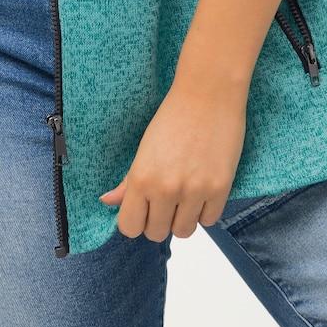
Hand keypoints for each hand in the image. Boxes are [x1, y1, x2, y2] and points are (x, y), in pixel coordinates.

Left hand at [97, 74, 246, 240]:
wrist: (208, 93)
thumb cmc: (173, 116)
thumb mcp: (144, 148)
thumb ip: (127, 181)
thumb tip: (107, 201)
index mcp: (141, 178)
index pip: (130, 228)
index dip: (136, 220)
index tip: (143, 209)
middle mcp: (166, 189)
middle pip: (156, 233)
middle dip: (160, 219)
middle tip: (167, 198)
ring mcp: (194, 191)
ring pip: (183, 232)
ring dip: (183, 218)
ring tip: (186, 195)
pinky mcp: (220, 189)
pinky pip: (209, 221)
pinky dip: (205, 211)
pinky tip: (203, 190)